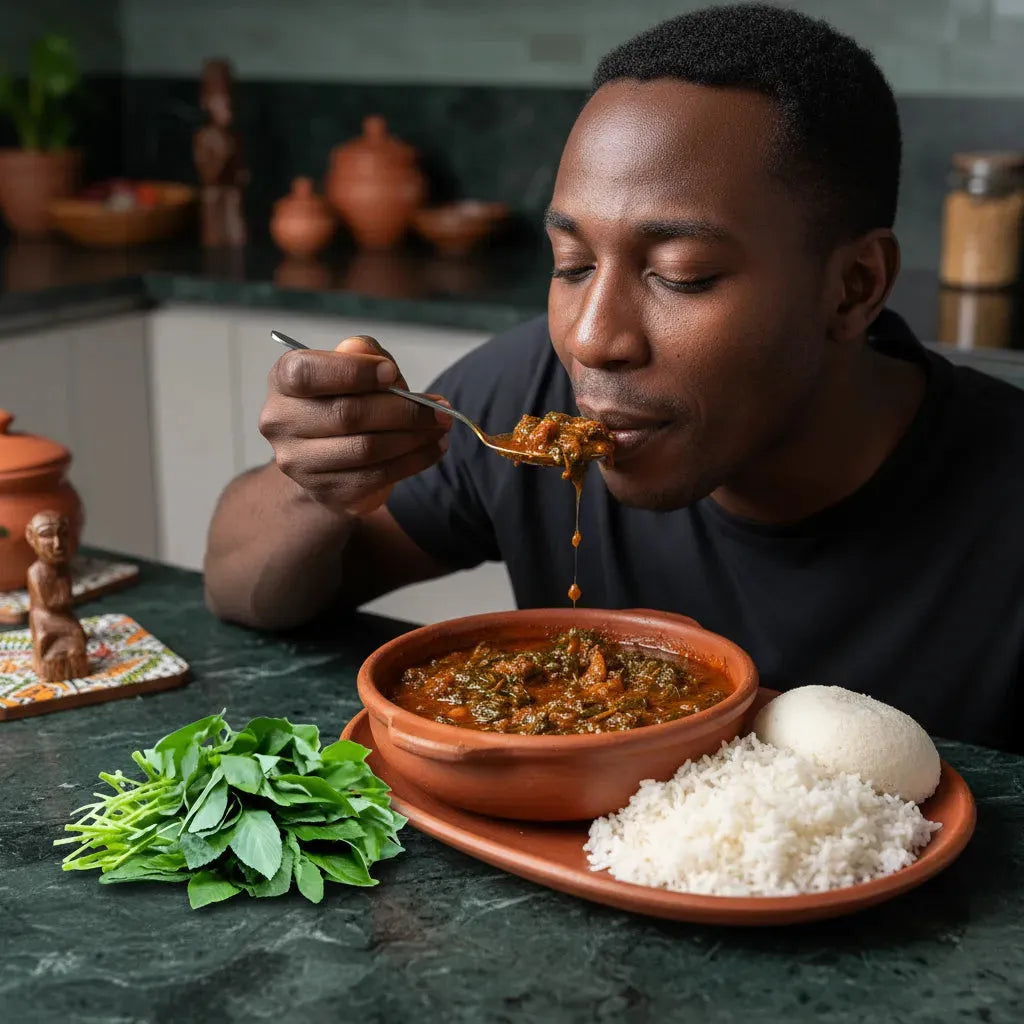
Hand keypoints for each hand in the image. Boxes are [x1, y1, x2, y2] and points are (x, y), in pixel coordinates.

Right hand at [259, 335, 451, 515]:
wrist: (329, 457)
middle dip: (403, 410)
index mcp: (283, 382)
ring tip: (442, 426)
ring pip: (366, 449)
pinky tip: (433, 448)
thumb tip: (379, 362)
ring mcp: (300, 464)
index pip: (307, 374)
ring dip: (415, 437)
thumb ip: (364, 354)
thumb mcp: (353, 366)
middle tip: (441, 407)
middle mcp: (281, 423)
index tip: (391, 373)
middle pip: (347, 415)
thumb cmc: (344, 399)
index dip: (353, 372)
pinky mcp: (327, 492)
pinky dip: (414, 461)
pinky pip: (378, 476)